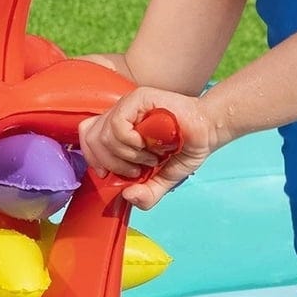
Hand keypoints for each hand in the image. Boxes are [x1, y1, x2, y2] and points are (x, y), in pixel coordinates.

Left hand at [79, 88, 225, 208]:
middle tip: (135, 170)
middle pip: (91, 139)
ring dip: (127, 156)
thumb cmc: (185, 148)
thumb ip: (146, 193)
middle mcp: (120, 114)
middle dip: (112, 164)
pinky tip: (147, 146)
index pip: (87, 138)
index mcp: (119, 129)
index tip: (110, 174)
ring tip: (149, 158)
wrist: (208, 131)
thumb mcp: (162, 179)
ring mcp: (128, 105)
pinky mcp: (138, 98)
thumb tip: (127, 197)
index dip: (94, 159)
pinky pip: (117, 125)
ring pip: (104, 135)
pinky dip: (130, 144)